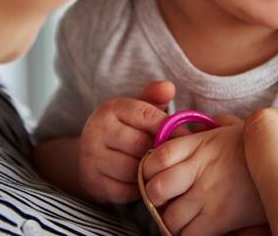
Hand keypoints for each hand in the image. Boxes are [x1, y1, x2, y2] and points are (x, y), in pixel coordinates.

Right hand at [78, 81, 174, 202]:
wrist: (91, 154)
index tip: (185, 137)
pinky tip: (143, 181)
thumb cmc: (125, 129)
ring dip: (149, 171)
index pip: (146, 115)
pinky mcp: (93, 182)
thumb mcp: (137, 110)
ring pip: (132, 169)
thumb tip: (169, 87)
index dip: (169, 127)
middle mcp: (96, 130)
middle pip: (140, 144)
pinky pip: (125, 190)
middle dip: (159, 151)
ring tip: (158, 168)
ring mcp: (91, 157)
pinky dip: (138, 188)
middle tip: (173, 157)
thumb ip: (154, 97)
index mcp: (110, 108)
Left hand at [140, 115, 266, 234]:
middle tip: (165, 199)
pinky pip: (188, 234)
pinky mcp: (220, 218)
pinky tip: (194, 227)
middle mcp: (200, 169)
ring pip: (169, 217)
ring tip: (181, 216)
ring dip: (170, 220)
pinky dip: (186, 234)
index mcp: (200, 145)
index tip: (156, 174)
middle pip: (155, 189)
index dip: (148, 169)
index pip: (156, 157)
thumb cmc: (256, 148)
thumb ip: (204, 128)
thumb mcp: (229, 129)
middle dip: (154, 197)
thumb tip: (188, 128)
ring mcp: (209, 195)